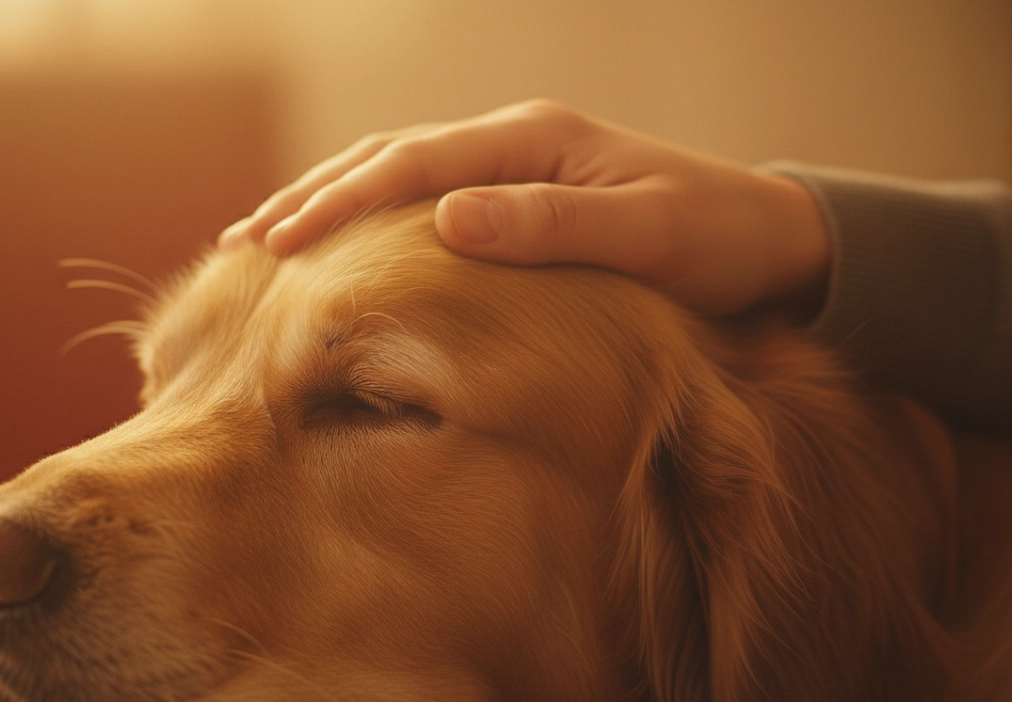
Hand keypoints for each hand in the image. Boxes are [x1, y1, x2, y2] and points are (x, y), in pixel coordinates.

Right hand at [220, 99, 829, 315]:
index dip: (339, 204)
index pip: (413, 166)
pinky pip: (427, 203)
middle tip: (239, 243)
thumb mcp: (646, 235)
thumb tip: (447, 221)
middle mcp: (514, 143)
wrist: (772, 243)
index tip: (276, 245)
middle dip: (311, 198)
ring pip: (399, 177)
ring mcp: (515, 168)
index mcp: (534, 140)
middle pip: (388, 159)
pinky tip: (345, 252)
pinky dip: (374, 223)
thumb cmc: (717, 242)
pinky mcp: (522, 199)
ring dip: (330, 204)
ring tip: (264, 241)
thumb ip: (552, 226)